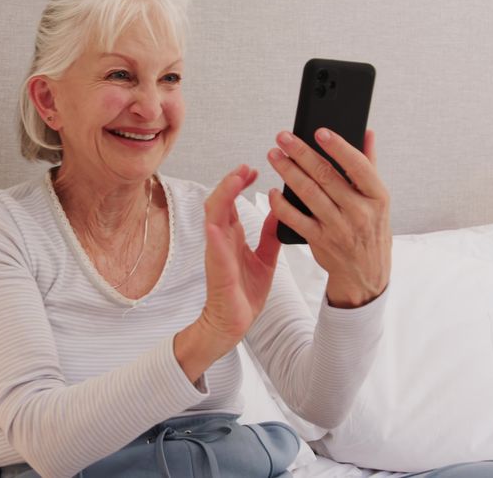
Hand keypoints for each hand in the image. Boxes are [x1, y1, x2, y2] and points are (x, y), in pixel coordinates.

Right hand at [199, 164, 282, 346]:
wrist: (235, 323)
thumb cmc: (244, 294)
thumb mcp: (266, 259)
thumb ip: (270, 235)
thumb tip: (279, 211)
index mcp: (232, 236)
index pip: (232, 201)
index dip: (239, 183)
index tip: (252, 171)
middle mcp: (222, 239)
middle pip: (220, 200)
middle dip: (230, 182)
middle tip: (245, 168)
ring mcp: (217, 251)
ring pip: (213, 215)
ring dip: (223, 196)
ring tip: (235, 180)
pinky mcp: (217, 267)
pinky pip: (213, 245)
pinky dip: (214, 230)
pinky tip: (217, 221)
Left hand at [266, 128, 390, 307]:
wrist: (366, 272)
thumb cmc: (371, 229)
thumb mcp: (378, 199)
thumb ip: (370, 164)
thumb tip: (366, 133)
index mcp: (377, 196)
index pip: (358, 166)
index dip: (339, 147)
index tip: (319, 131)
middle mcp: (359, 212)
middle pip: (326, 176)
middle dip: (301, 153)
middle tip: (283, 138)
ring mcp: (339, 227)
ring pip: (308, 194)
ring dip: (288, 172)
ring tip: (274, 155)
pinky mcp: (320, 240)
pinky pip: (296, 219)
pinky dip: (282, 205)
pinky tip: (273, 191)